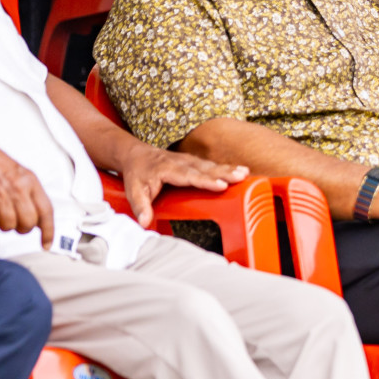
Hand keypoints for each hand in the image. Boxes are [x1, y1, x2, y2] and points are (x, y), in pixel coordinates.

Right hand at [0, 134, 55, 247]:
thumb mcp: (21, 174)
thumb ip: (32, 194)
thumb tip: (40, 217)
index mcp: (30, 182)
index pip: (46, 212)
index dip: (48, 231)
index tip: (47, 243)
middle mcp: (17, 189)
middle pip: (28, 223)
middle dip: (23, 228)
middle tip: (17, 223)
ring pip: (9, 226)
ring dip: (5, 225)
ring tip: (0, 213)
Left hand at [116, 144, 246, 227]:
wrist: (136, 154)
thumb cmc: (137, 173)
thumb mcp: (133, 191)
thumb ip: (140, 206)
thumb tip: (144, 223)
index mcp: (167, 169)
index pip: (189, 176)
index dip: (206, 181)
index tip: (221, 186)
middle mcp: (181, 162)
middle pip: (205, 169)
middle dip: (223, 173)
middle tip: (241, 177)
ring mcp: (189, 161)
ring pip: (210, 165)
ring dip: (228, 169)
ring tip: (245, 173)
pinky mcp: (194, 162)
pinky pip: (211, 165)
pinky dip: (226, 168)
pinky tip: (239, 171)